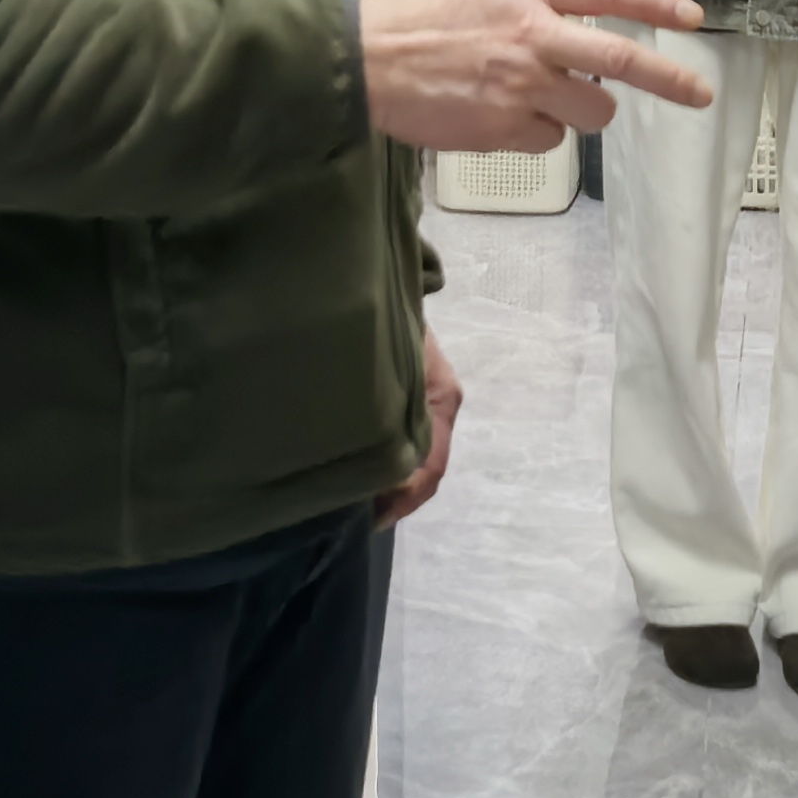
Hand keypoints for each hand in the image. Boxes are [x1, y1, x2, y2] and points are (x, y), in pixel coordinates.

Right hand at [358, 0, 712, 150]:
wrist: (365, 60)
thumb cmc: (423, 16)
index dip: (657, 5)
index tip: (692, 19)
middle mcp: (531, 34)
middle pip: (618, 59)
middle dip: (669, 80)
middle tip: (700, 95)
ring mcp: (519, 84)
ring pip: (592, 111)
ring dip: (585, 110)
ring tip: (547, 98)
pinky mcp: (503, 128)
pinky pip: (550, 139)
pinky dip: (539, 131)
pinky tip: (503, 115)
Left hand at [374, 326, 463, 524]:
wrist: (380, 280)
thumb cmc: (382, 318)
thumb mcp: (387, 356)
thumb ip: (382, 402)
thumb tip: (367, 459)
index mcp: (441, 397)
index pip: (432, 464)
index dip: (405, 497)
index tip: (373, 517)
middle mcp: (441, 404)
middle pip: (426, 467)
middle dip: (396, 497)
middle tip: (359, 517)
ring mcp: (429, 401)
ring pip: (417, 458)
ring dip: (391, 482)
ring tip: (356, 501)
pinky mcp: (411, 398)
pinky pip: (407, 443)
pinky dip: (388, 465)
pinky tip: (360, 472)